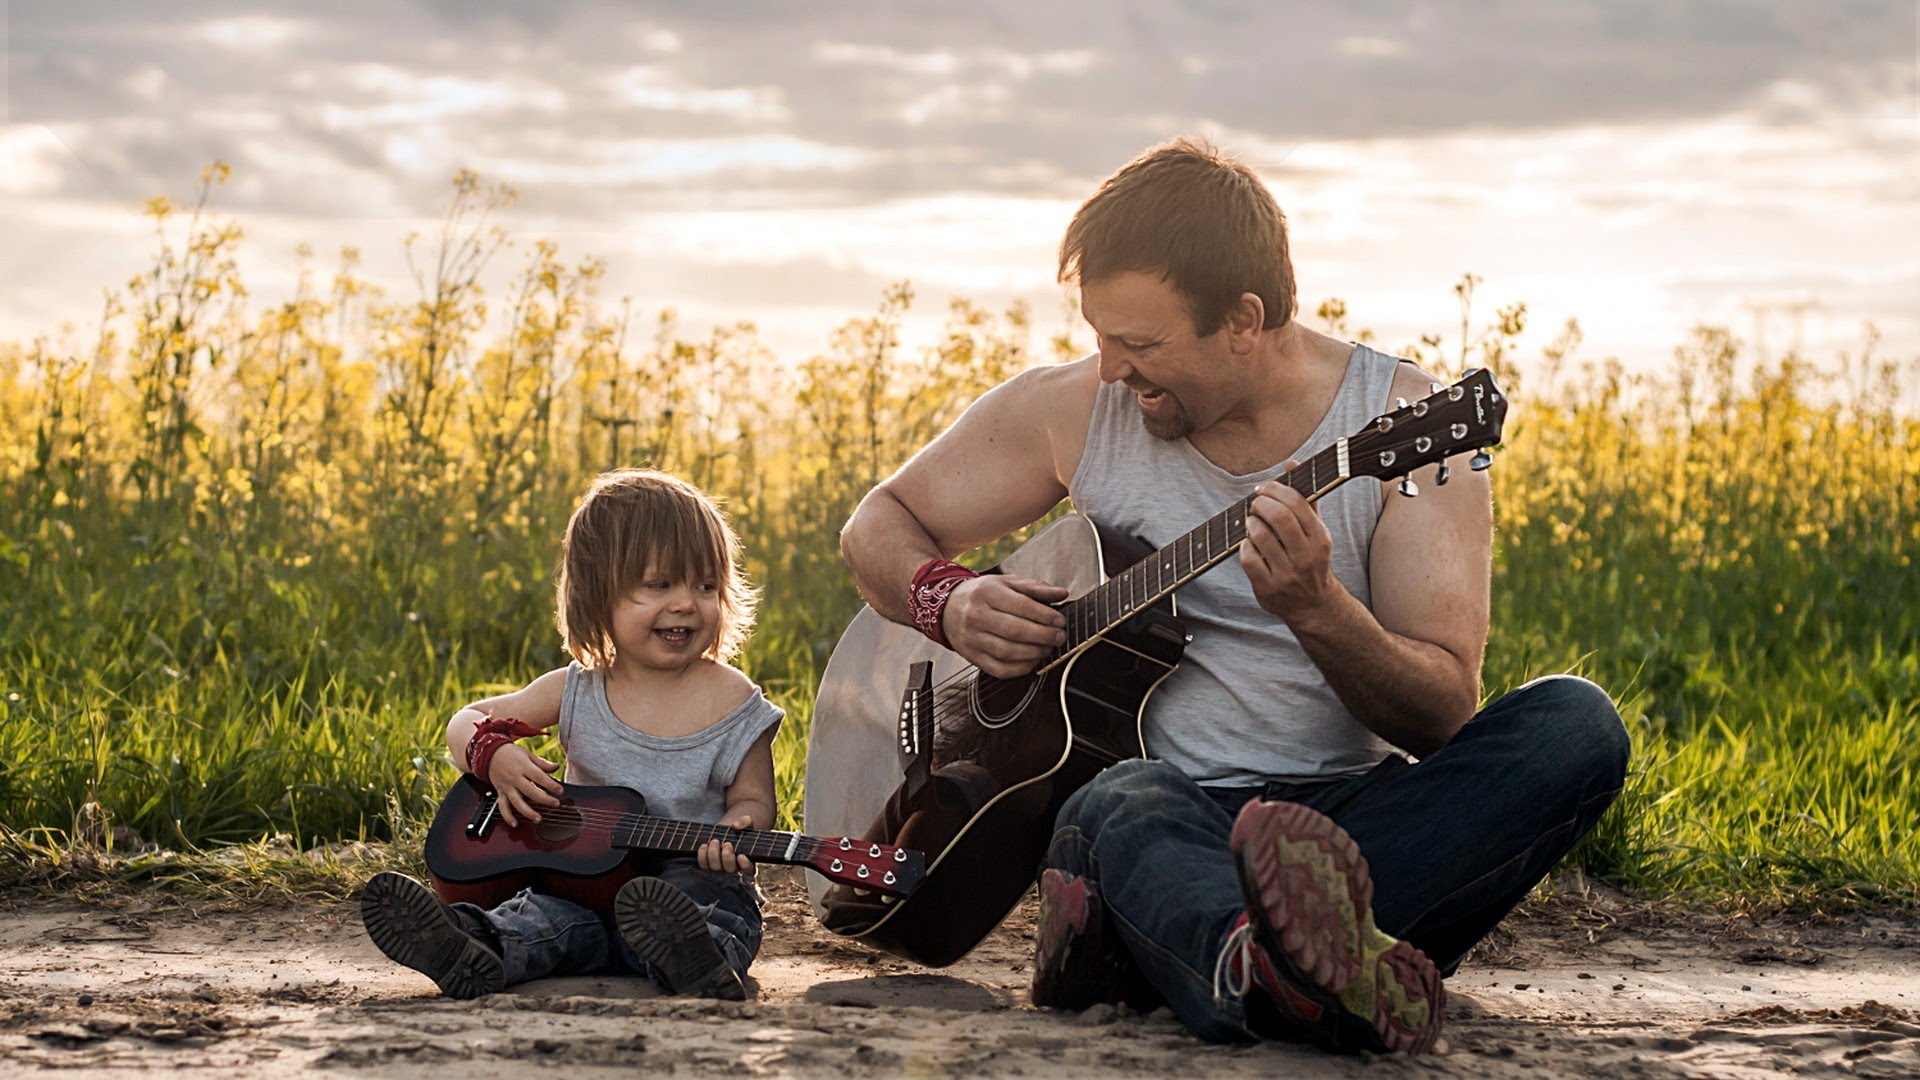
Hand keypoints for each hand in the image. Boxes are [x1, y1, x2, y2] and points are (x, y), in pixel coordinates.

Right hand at [487, 743, 562, 826]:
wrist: (490, 754)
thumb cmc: (511, 753)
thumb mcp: (528, 754)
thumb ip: (542, 763)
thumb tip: (557, 767)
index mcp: (523, 766)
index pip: (539, 777)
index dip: (550, 784)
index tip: (560, 790)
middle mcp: (514, 777)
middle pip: (530, 791)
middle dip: (544, 799)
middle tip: (555, 804)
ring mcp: (507, 786)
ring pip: (517, 801)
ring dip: (528, 812)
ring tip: (538, 819)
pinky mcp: (500, 792)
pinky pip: (502, 806)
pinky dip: (507, 816)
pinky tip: (514, 823)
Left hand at [698, 813, 754, 873]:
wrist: (727, 829)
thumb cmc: (740, 828)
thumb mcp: (746, 822)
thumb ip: (745, 821)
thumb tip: (736, 825)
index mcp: (748, 860)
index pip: (749, 870)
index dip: (745, 865)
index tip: (741, 856)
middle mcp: (734, 867)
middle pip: (730, 869)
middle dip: (727, 857)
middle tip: (727, 843)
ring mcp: (720, 867)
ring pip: (716, 868)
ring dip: (714, 855)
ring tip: (715, 841)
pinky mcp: (708, 864)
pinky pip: (704, 865)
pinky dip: (702, 856)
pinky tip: (704, 845)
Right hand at [942, 574, 1068, 677]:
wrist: (947, 608)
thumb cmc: (981, 595)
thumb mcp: (1006, 583)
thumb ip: (1035, 588)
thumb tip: (1061, 594)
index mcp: (987, 593)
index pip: (1021, 606)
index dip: (1045, 616)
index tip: (1060, 621)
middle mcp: (976, 616)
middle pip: (1015, 631)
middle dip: (1043, 636)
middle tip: (1059, 637)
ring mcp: (972, 639)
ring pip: (1007, 652)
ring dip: (1034, 653)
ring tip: (1047, 648)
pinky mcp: (972, 657)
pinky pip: (999, 669)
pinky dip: (1020, 668)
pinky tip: (1032, 660)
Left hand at [1239, 466, 1337, 620]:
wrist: (1314, 606)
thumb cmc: (1311, 560)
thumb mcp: (1316, 531)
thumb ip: (1306, 498)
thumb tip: (1293, 463)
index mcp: (1320, 539)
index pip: (1297, 504)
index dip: (1276, 490)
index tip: (1264, 488)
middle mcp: (1306, 557)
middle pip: (1278, 517)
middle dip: (1261, 504)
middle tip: (1255, 503)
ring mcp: (1287, 575)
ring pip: (1260, 537)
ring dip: (1251, 524)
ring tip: (1252, 523)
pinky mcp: (1268, 589)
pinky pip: (1248, 558)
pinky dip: (1244, 547)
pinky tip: (1249, 545)